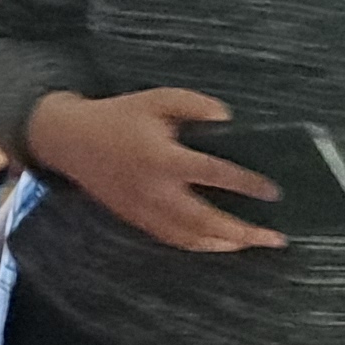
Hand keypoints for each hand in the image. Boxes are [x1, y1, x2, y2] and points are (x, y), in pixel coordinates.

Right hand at [28, 88, 281, 254]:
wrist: (69, 140)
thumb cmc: (117, 117)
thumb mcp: (156, 99)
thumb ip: (195, 105)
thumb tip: (228, 120)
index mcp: (162, 158)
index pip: (214, 174)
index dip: (247, 184)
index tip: (273, 193)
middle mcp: (155, 189)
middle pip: (207, 220)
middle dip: (244, 232)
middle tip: (275, 238)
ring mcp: (144, 209)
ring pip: (190, 237)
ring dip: (224, 244)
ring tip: (252, 244)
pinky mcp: (135, 218)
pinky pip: (171, 238)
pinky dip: (198, 245)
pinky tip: (218, 244)